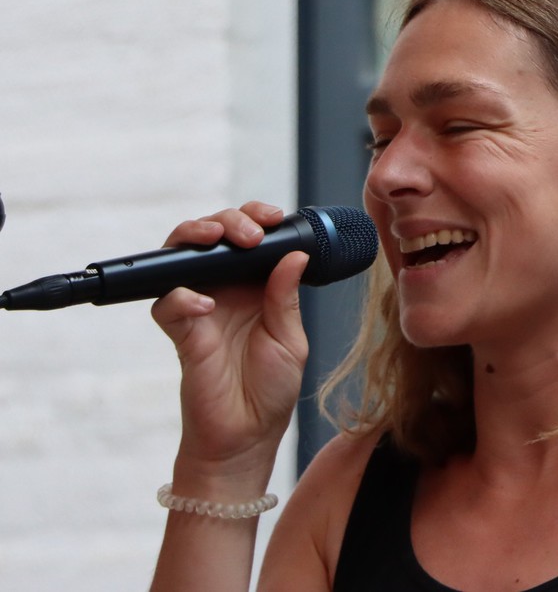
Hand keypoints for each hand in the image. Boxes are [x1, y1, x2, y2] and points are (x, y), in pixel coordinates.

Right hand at [151, 201, 309, 492]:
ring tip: (218, 239)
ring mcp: (199, 306)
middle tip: (250, 233)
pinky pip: (167, 302)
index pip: (251, 240)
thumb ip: (286, 297)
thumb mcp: (290, 340)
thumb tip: (294, 254)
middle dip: (229, 221)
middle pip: (214, 236)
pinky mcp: (180, 331)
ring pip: (181, 255)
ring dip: (196, 238)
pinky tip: (204, 302)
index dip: (256, 219)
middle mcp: (225, 290)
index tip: (272, 217)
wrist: (247, 436)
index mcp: (258, 287)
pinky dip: (181, 296)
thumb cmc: (271, 390)